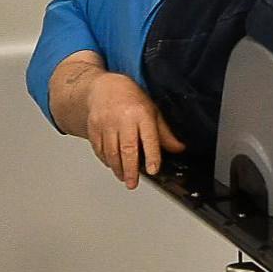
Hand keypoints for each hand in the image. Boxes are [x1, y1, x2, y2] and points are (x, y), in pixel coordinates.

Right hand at [80, 74, 183, 188]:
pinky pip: (99, 149)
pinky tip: (112, 165)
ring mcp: (106, 123)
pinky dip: (106, 160)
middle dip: (130, 169)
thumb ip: (164, 133)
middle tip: (133, 183)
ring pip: (111, 152)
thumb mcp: (152, 112)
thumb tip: (179, 148)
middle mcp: (123, 119)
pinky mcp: (93, 128)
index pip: (149, 138)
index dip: (152, 156)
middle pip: (127, 148)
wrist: (104, 88)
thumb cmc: (131, 100)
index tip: (152, 170)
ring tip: (124, 177)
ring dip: (118, 168)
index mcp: (141, 114)